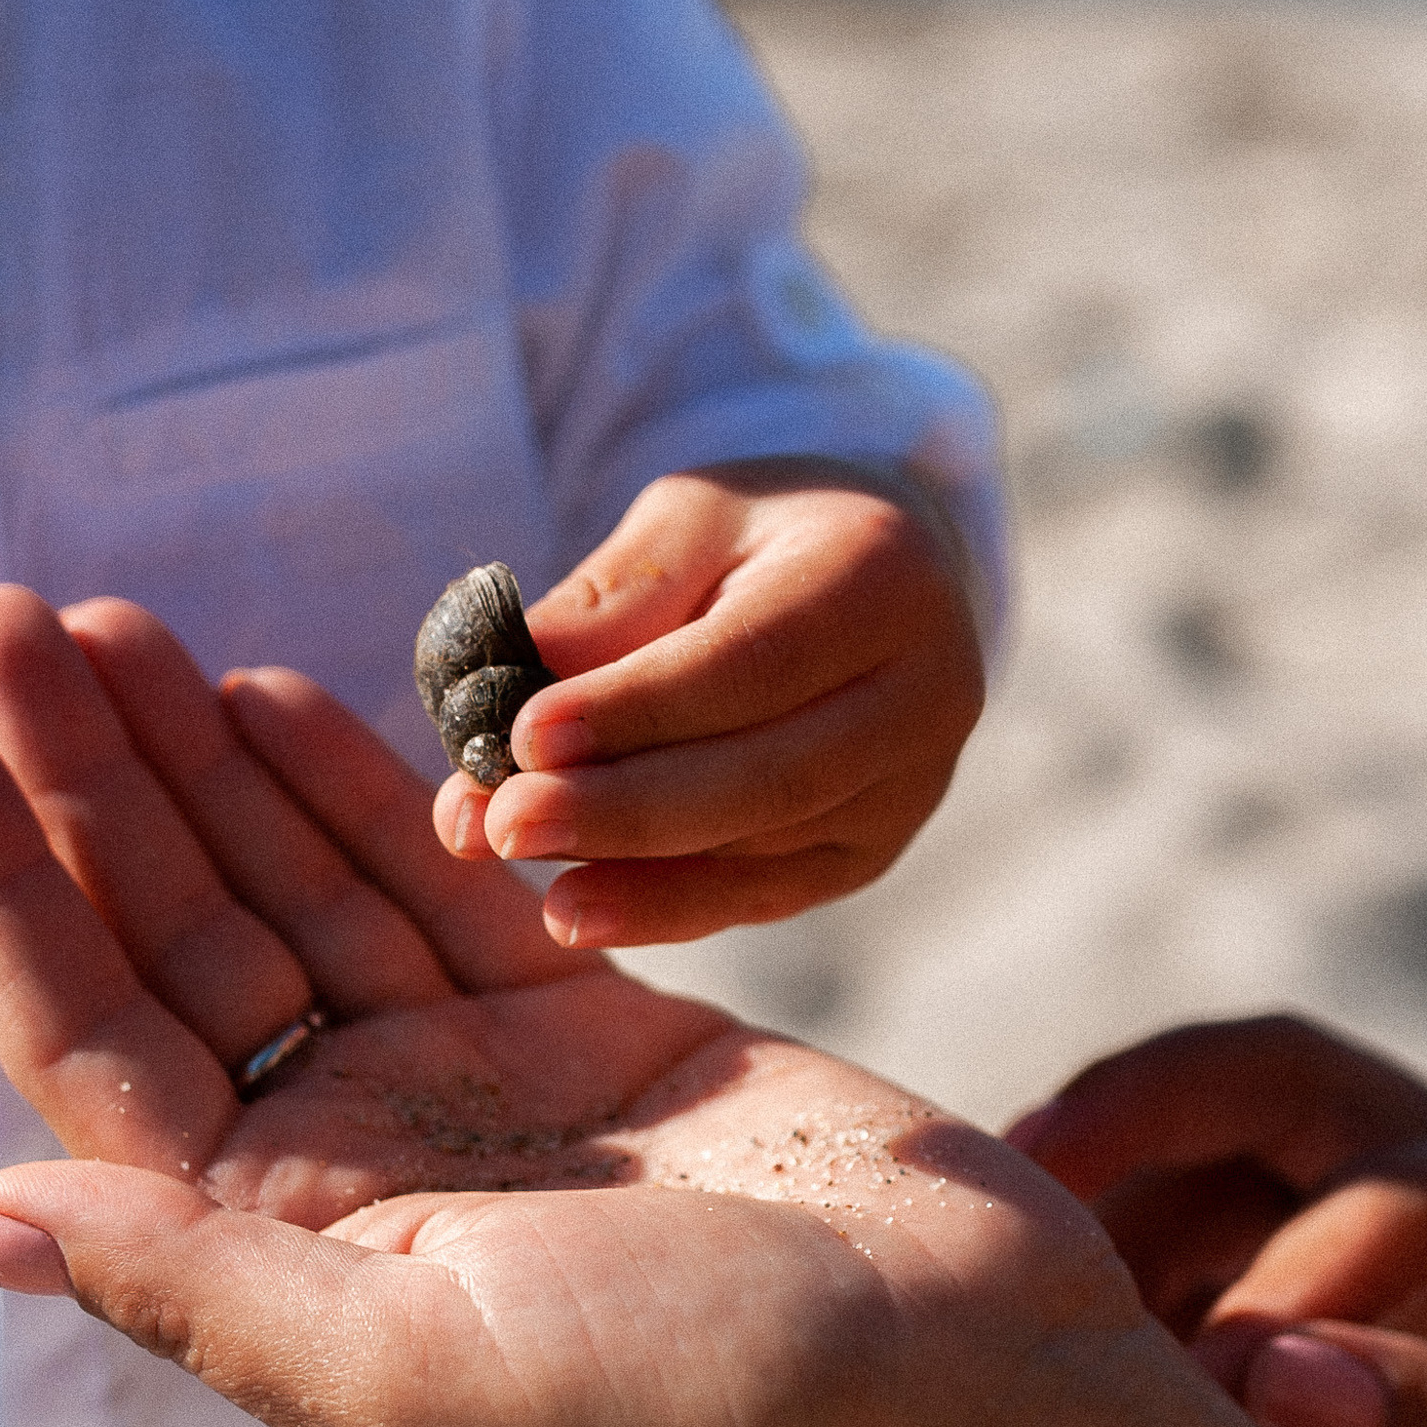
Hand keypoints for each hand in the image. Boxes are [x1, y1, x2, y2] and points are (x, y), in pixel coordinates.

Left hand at [0, 593, 1386, 1426]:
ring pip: (297, 896)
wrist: (982, 1422)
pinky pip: (440, 888)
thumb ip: (188, 1283)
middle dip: (84, 781)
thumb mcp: (408, 1376)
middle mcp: (355, 1178)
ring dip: (201, 760)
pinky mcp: (598, 1037)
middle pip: (176, 943)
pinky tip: (274, 688)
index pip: (90, 1045)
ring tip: (105, 621)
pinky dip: (356, 790)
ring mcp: (475, 1101)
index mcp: (283, 1266)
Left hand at [430, 457, 983, 946]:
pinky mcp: (872, 851)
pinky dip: (662, 907)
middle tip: (501, 820)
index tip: (526, 734)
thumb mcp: (689, 519)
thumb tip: (502, 686)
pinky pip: (762, 896)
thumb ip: (613, 598)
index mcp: (885, 579)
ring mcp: (909, 787)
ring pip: (760, 848)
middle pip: (766, 776)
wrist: (871, 579)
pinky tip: (575, 908)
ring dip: (622, 858)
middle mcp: (925, 694)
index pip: (754, 664)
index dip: (638, 708)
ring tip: (501, 842)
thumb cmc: (759, 537)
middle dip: (621, 807)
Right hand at [1013, 1015, 1426, 1426]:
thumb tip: (1271, 1380)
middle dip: (1143, 1118)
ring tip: (1020, 1311)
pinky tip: (1058, 1383)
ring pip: (1221, 1190)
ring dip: (1118, 1230)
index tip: (1221, 1391)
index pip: (1406, 1184)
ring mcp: (1408, 1282)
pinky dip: (1129, 1324)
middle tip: (1022, 1175)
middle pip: (1282, 1096)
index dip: (1300, 1279)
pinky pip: (1205, 1299)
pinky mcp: (1337, 1372)